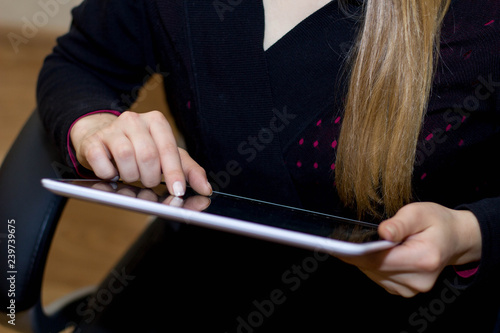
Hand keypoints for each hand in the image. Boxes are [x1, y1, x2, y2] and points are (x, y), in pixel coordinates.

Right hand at [70, 111, 211, 195]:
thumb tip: (205, 189)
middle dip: (150, 177)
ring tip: (131, 175)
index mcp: (156, 121)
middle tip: (147, 181)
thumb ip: (188, 170)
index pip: (168, 149)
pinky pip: (102, 163)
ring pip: (126, 157)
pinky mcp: (92, 142)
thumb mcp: (167, 155)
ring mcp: (111, 129)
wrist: (100, 136)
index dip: (174, 173)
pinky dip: (109, 174)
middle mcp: (134, 120)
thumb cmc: (139, 147)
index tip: (177, 191)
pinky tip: (113, 172)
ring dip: (131, 175)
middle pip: (148, 155)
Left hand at [338, 202, 481, 297]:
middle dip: (359, 254)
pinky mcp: (406, 290)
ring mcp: (413, 289)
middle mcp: (418, 280)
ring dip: (366, 260)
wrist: (454, 239)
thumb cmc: (436, 222)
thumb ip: (400, 223)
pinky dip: (374, 266)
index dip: (356, 253)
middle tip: (347, 239)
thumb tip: (383, 233)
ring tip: (367, 244)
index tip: (337, 245)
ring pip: (374, 275)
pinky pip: (380, 278)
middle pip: (374, 269)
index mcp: (423, 260)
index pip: (380, 260)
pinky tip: (378, 253)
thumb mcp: (419, 213)